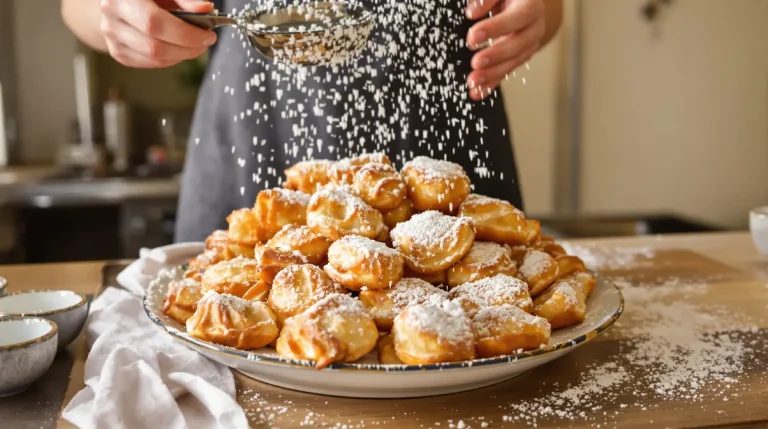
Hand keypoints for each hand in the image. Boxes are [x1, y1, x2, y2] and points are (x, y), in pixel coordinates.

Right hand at [99, 0, 216, 67]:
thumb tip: (206, 9)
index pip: (154, 23)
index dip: (185, 33)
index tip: (208, 35)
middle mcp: (112, 17)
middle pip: (154, 46)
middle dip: (187, 48)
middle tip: (205, 43)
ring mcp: (112, 37)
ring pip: (153, 58)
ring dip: (181, 55)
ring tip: (194, 45)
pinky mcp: (117, 52)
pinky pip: (149, 63)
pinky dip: (170, 59)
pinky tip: (178, 49)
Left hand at [465, 0, 546, 99]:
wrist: (523, 4)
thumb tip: (472, 12)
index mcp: (531, 7)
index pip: (518, 18)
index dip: (496, 28)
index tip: (472, 36)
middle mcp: (534, 28)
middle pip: (519, 45)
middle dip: (496, 56)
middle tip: (475, 63)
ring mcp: (529, 45)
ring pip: (513, 63)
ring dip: (492, 75)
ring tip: (472, 82)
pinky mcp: (519, 58)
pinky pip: (506, 72)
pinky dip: (491, 84)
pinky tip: (477, 93)